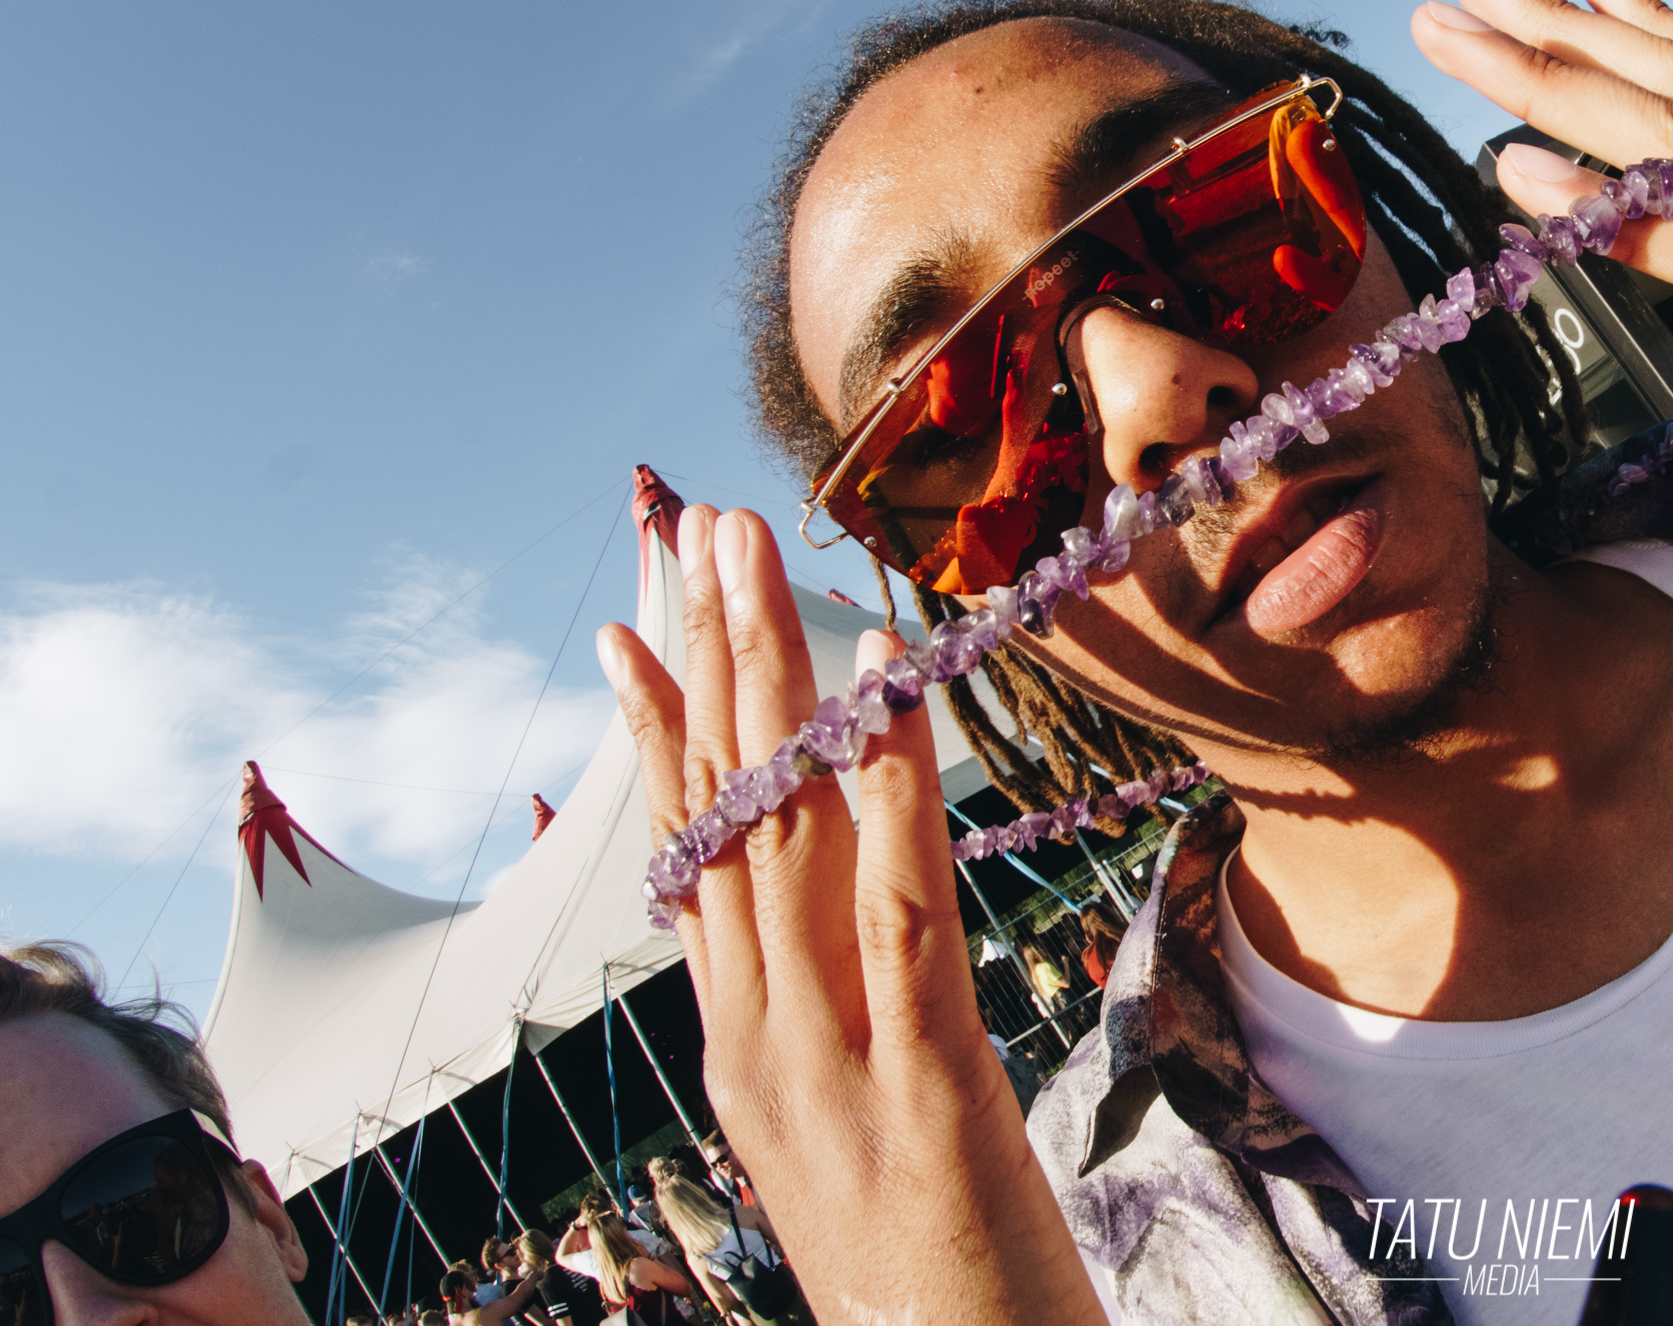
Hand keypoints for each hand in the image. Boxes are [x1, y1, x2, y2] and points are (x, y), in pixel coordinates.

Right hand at [600, 506, 1099, 1325]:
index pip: (693, 856)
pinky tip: (886, 698)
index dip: (666, 726)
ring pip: (787, 845)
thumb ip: (836, 1027)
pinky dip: (891, 796)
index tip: (642, 613)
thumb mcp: (855, 1141)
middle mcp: (762, 1047)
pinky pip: (901, 919)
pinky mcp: (924, 1094)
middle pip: (724, 819)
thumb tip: (832, 931)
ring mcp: (830, 1071)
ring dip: (775, 689)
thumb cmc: (928, 1284)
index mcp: (747, 1051)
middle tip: (700, 523)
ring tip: (762, 561)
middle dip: (709, 660)